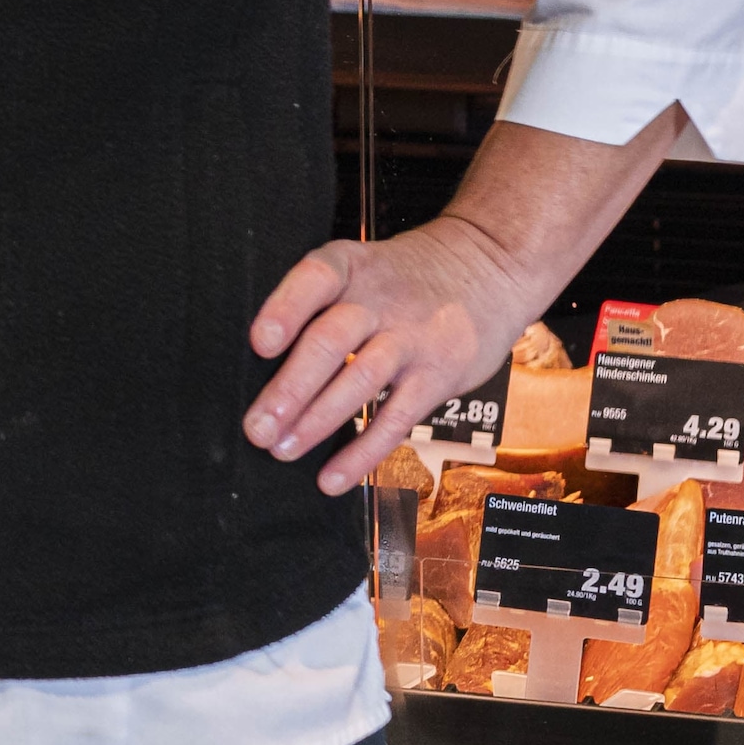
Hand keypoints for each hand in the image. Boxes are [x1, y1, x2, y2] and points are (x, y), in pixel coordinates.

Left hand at [245, 212, 528, 495]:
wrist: (487, 267)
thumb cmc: (403, 278)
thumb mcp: (362, 267)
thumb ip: (320, 304)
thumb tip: (262, 365)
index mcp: (350, 267)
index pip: (314, 279)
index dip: (285, 310)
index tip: (259, 344)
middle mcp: (378, 300)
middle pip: (329, 341)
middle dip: (289, 390)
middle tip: (256, 427)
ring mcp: (411, 338)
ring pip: (359, 381)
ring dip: (316, 422)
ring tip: (282, 450)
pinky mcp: (437, 376)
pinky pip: (396, 419)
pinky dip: (362, 453)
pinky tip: (333, 478)